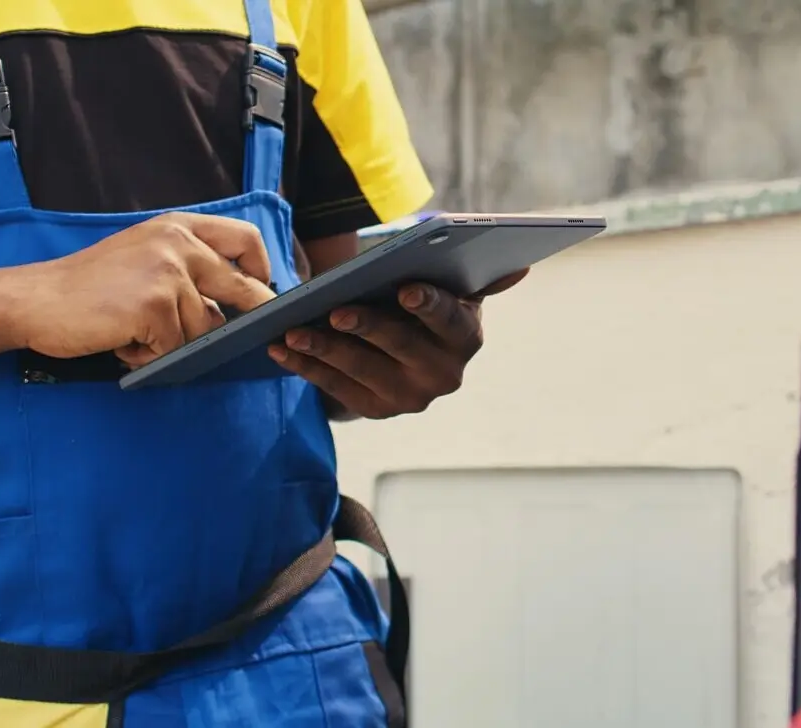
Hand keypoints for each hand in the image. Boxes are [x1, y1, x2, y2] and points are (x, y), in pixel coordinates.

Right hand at [4, 212, 275, 365]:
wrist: (36, 300)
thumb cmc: (87, 285)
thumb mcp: (143, 258)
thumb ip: (186, 270)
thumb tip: (229, 306)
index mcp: (178, 227)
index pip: (245, 238)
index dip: (261, 267)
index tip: (263, 288)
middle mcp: (178, 244)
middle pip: (242, 287)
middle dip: (252, 316)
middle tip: (254, 335)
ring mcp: (168, 275)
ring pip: (204, 329)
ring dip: (175, 343)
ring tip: (137, 337)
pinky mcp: (156, 307)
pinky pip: (175, 348)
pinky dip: (153, 356)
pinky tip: (125, 346)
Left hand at [268, 270, 528, 418]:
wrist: (408, 350)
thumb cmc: (428, 304)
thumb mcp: (453, 288)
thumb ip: (477, 276)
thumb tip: (519, 267)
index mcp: (466, 338)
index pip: (450, 321)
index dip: (430, 305)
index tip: (406, 289)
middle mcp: (443, 375)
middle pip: (400, 347)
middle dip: (366, 327)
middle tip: (334, 310)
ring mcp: (408, 398)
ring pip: (361, 371)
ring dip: (324, 349)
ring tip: (292, 331)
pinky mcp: (375, 410)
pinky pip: (335, 388)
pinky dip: (306, 367)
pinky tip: (280, 349)